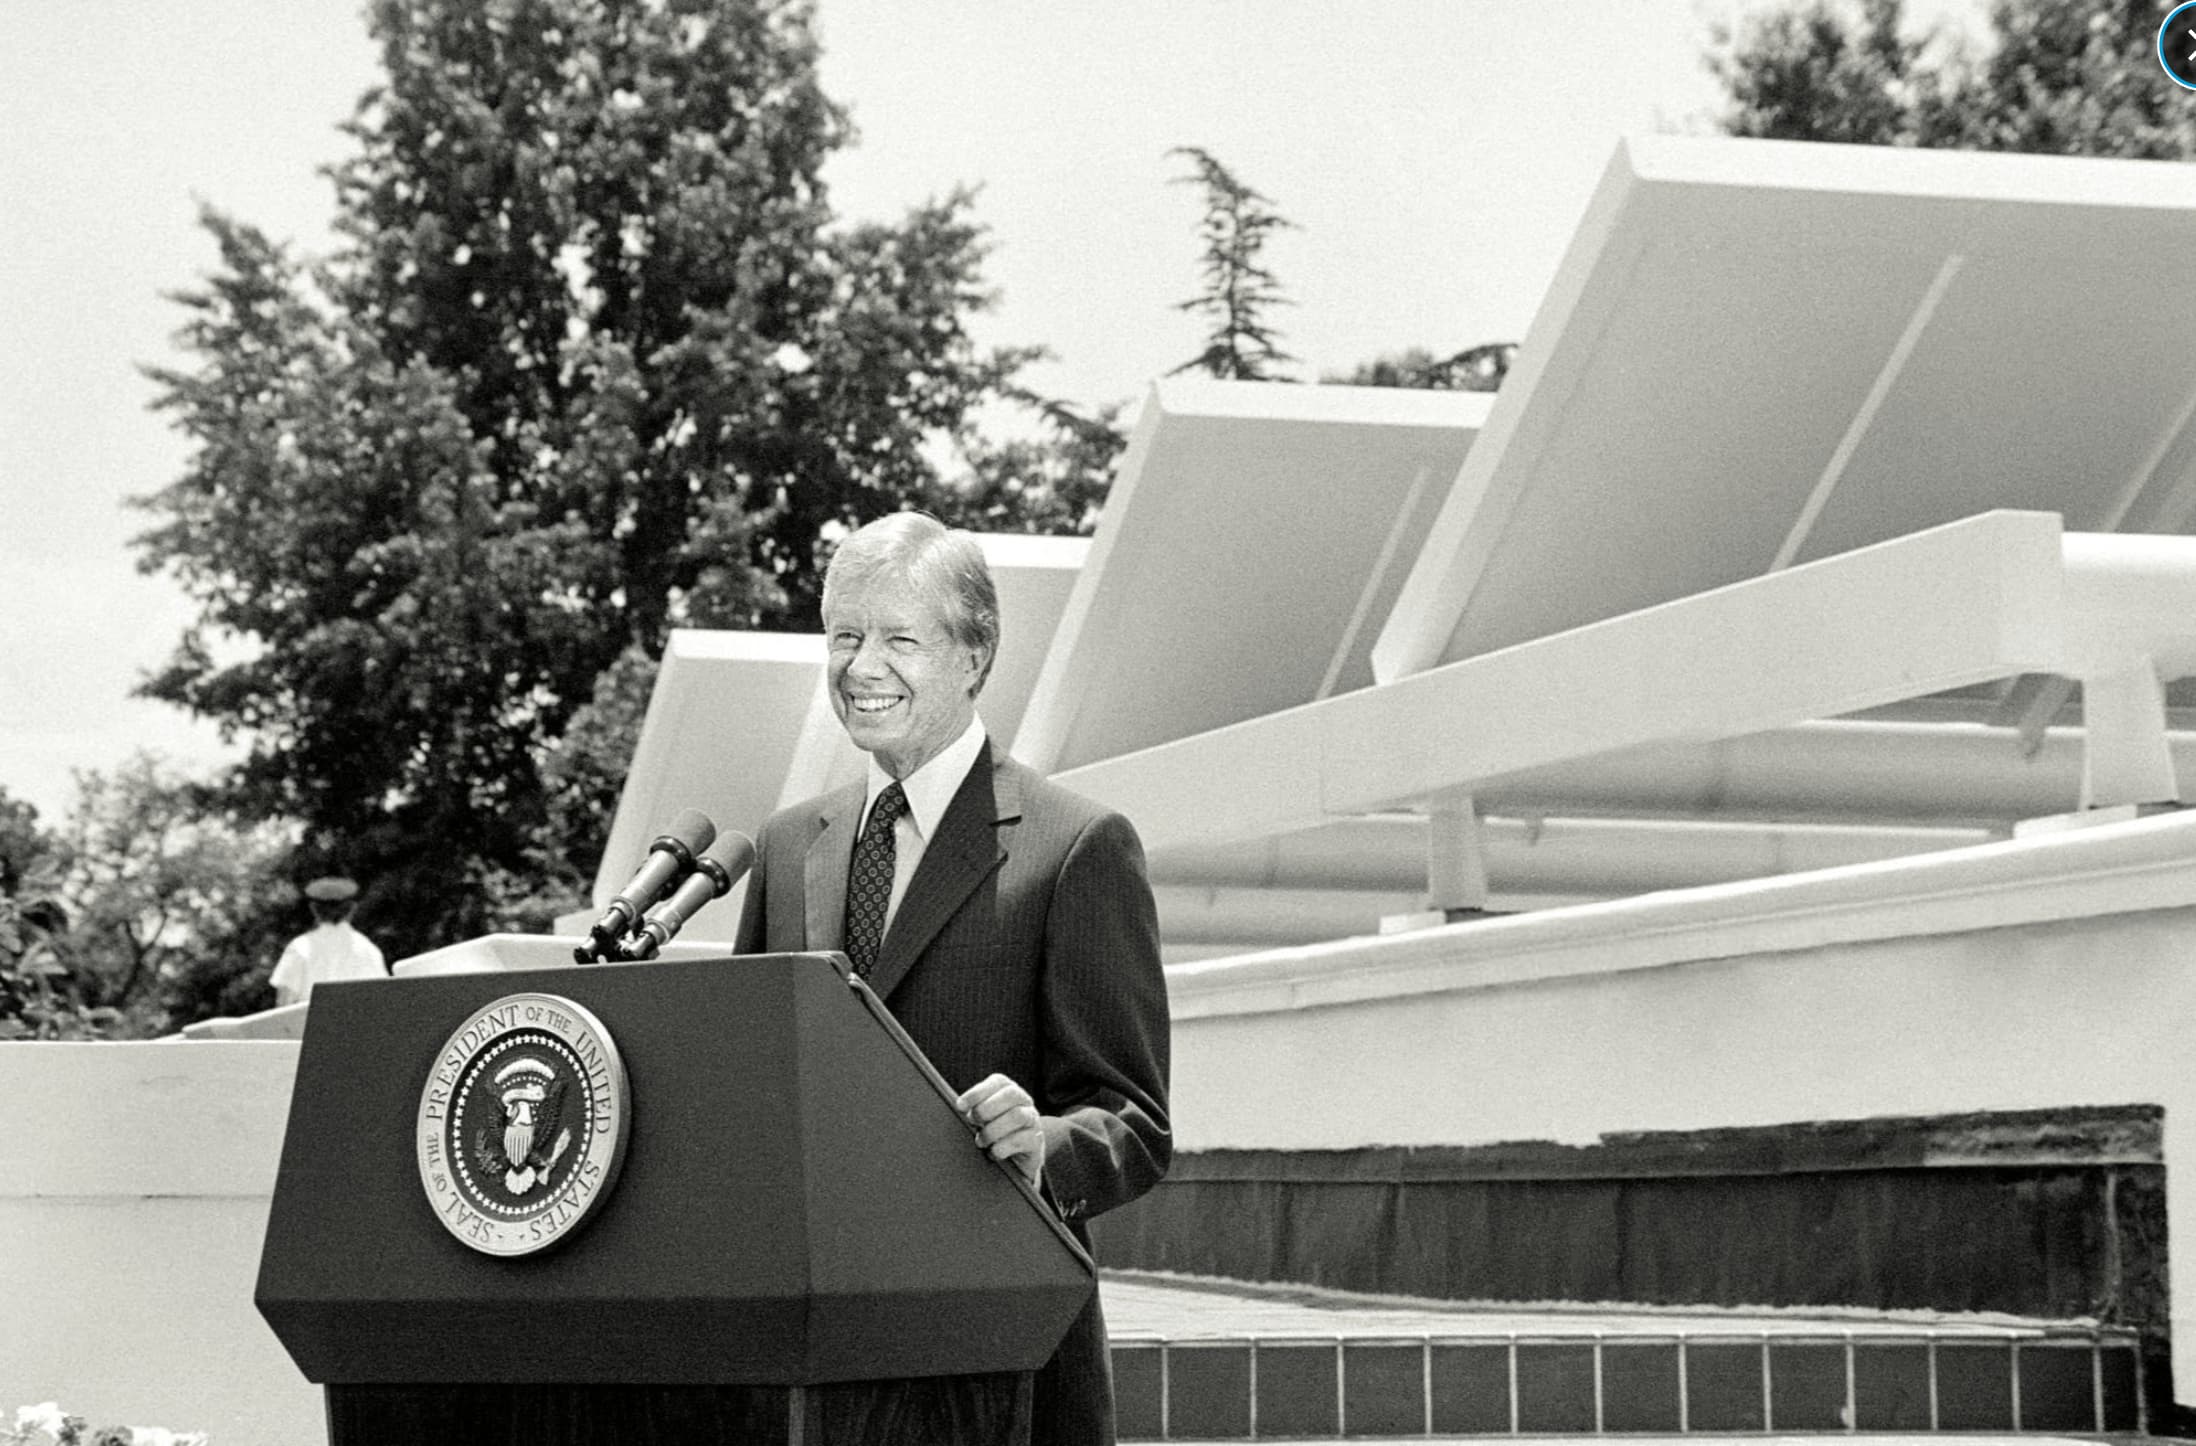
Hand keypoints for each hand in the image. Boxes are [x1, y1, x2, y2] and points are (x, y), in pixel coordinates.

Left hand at [958, 1072, 1044, 1187]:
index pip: (998, 1082)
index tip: (960, 1106)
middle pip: (1011, 1094)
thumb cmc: (994, 1135)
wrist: (1016, 1162)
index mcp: (1009, 1091)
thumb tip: (958, 1107)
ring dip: (994, 1130)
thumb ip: (974, 1110)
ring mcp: (1033, 1120)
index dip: (977, 1092)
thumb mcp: (983, 1120)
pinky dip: (1003, 1147)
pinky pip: (1023, 1140)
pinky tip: (993, 1153)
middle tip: (973, 1123)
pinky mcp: (1037, 1141)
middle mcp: (1024, 1102)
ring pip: (1018, 1116)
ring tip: (981, 1142)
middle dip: (986, 1109)